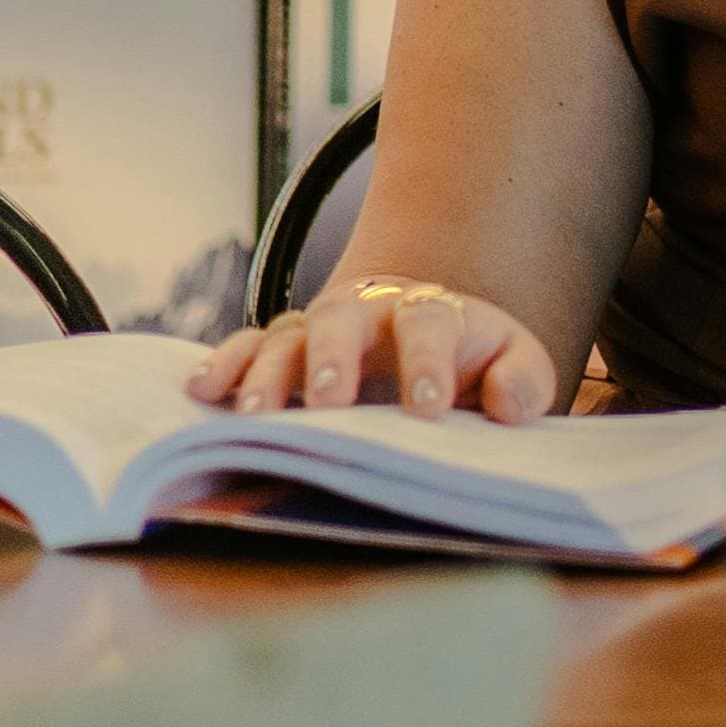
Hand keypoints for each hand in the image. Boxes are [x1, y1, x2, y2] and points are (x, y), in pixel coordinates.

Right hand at [186, 279, 561, 426]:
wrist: (431, 337)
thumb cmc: (474, 360)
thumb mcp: (514, 364)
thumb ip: (523, 380)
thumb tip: (506, 404)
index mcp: (432, 311)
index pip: (430, 322)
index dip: (428, 360)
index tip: (427, 406)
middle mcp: (367, 311)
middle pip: (343, 319)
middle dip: (333, 358)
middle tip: (330, 402)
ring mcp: (318, 328)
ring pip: (286, 336)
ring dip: (269, 372)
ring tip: (257, 416)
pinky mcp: (282, 348)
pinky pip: (246, 349)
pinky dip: (224, 366)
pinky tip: (202, 393)